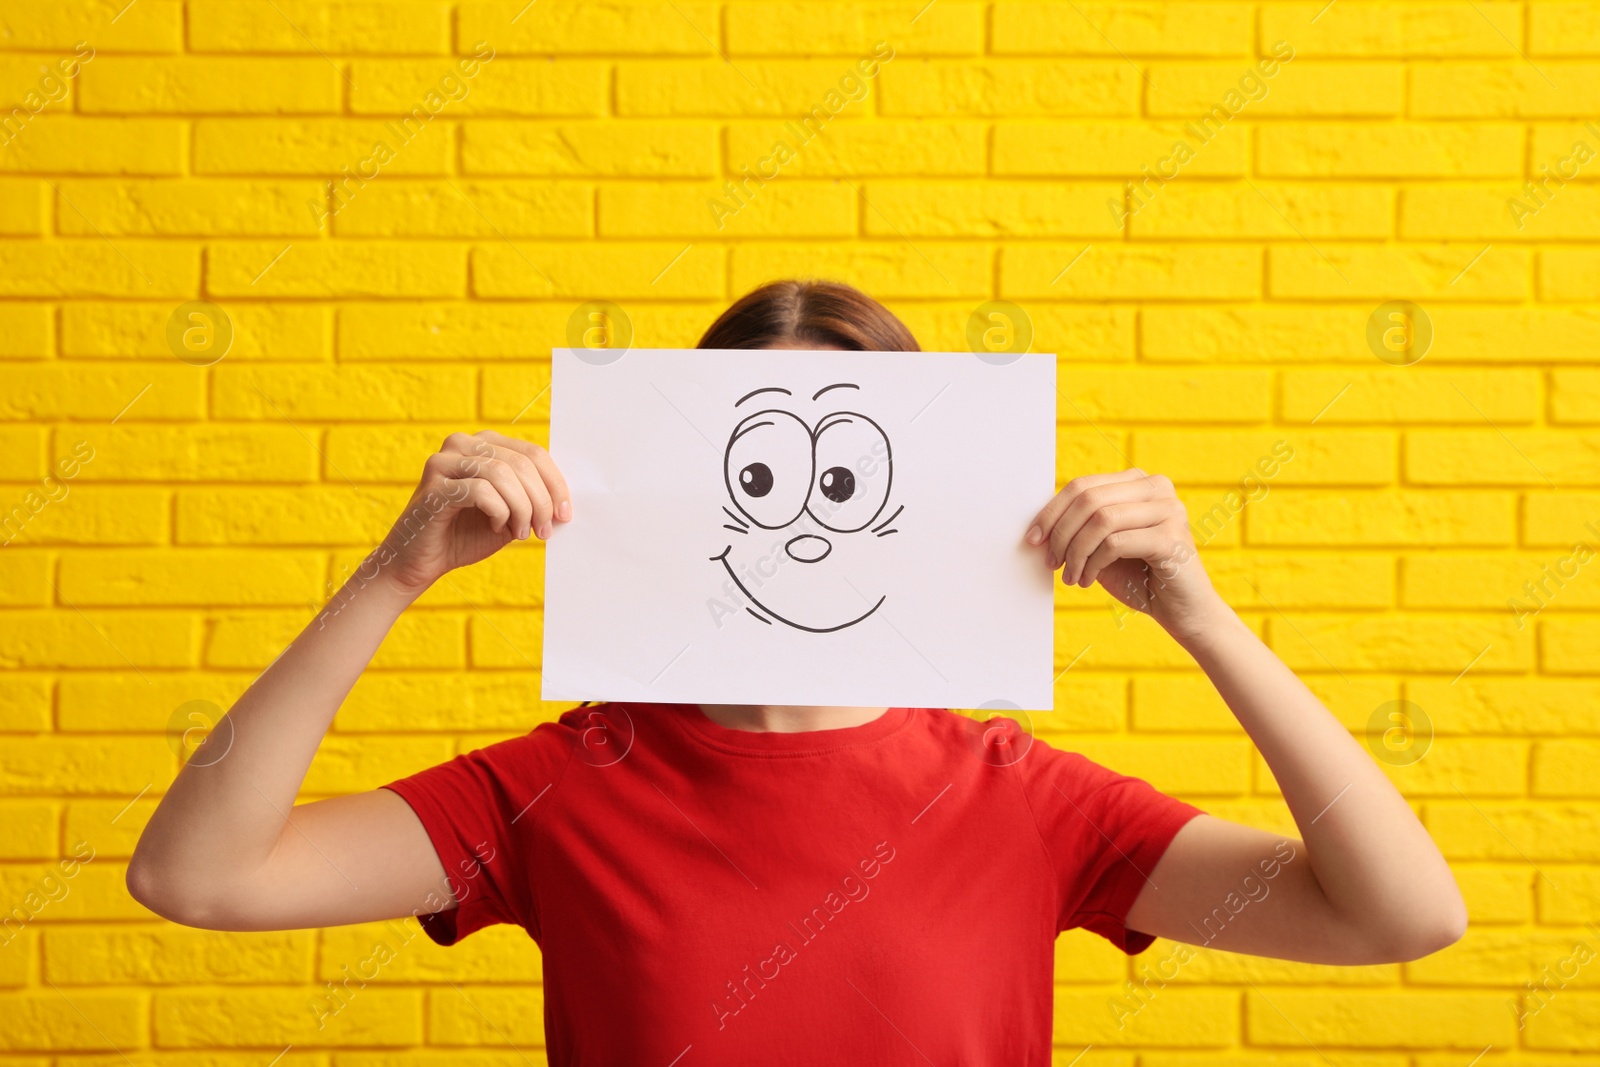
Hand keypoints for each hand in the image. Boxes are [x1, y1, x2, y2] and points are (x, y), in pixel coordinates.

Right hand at [377, 430, 571, 599]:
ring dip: (521, 508)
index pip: (532, 453)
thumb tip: (564, 502)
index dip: (555, 484)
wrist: (419, 563)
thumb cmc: (464, 536)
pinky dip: (498, 511)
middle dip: (541, 500)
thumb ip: (531, 500)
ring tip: (521, 532)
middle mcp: (461, 444)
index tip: (565, 514)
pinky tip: (497, 526)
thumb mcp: (509, 514)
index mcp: (483, 444)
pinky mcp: (433, 486)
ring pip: (502, 473)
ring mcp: (443, 462)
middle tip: (544, 530)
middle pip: (521, 462)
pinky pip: (480, 490)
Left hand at [1025, 468, 1226, 640]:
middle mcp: (1157, 487)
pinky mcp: (1172, 538)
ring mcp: (1168, 510)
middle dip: (1060, 534)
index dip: (1051, 512)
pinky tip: (1088, 580)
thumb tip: (1038, 525)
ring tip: (1071, 577)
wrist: (1182, 610)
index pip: (1082, 485)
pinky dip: (1092, 564)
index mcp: (1138, 482)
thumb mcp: (1101, 545)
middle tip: (1051, 562)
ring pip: (1100, 520)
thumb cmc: (1139, 576)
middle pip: (1088, 499)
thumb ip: (1079, 527)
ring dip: (1075, 553)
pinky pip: (1114, 543)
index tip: (1032, 539)